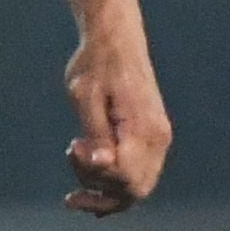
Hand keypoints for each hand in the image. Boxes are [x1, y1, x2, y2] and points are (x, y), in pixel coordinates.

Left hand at [62, 3, 170, 215]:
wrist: (115, 40)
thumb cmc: (96, 64)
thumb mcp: (84, 95)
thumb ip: (95, 133)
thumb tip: (101, 165)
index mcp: (143, 128)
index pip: (124, 176)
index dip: (94, 174)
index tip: (72, 146)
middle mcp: (158, 139)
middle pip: (133, 190)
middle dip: (97, 187)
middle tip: (71, 153)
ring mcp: (158, 141)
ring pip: (136, 187)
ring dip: (103, 186)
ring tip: (75, 155)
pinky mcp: (151, 140)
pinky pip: (137, 175)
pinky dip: (114, 183)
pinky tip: (89, 188)